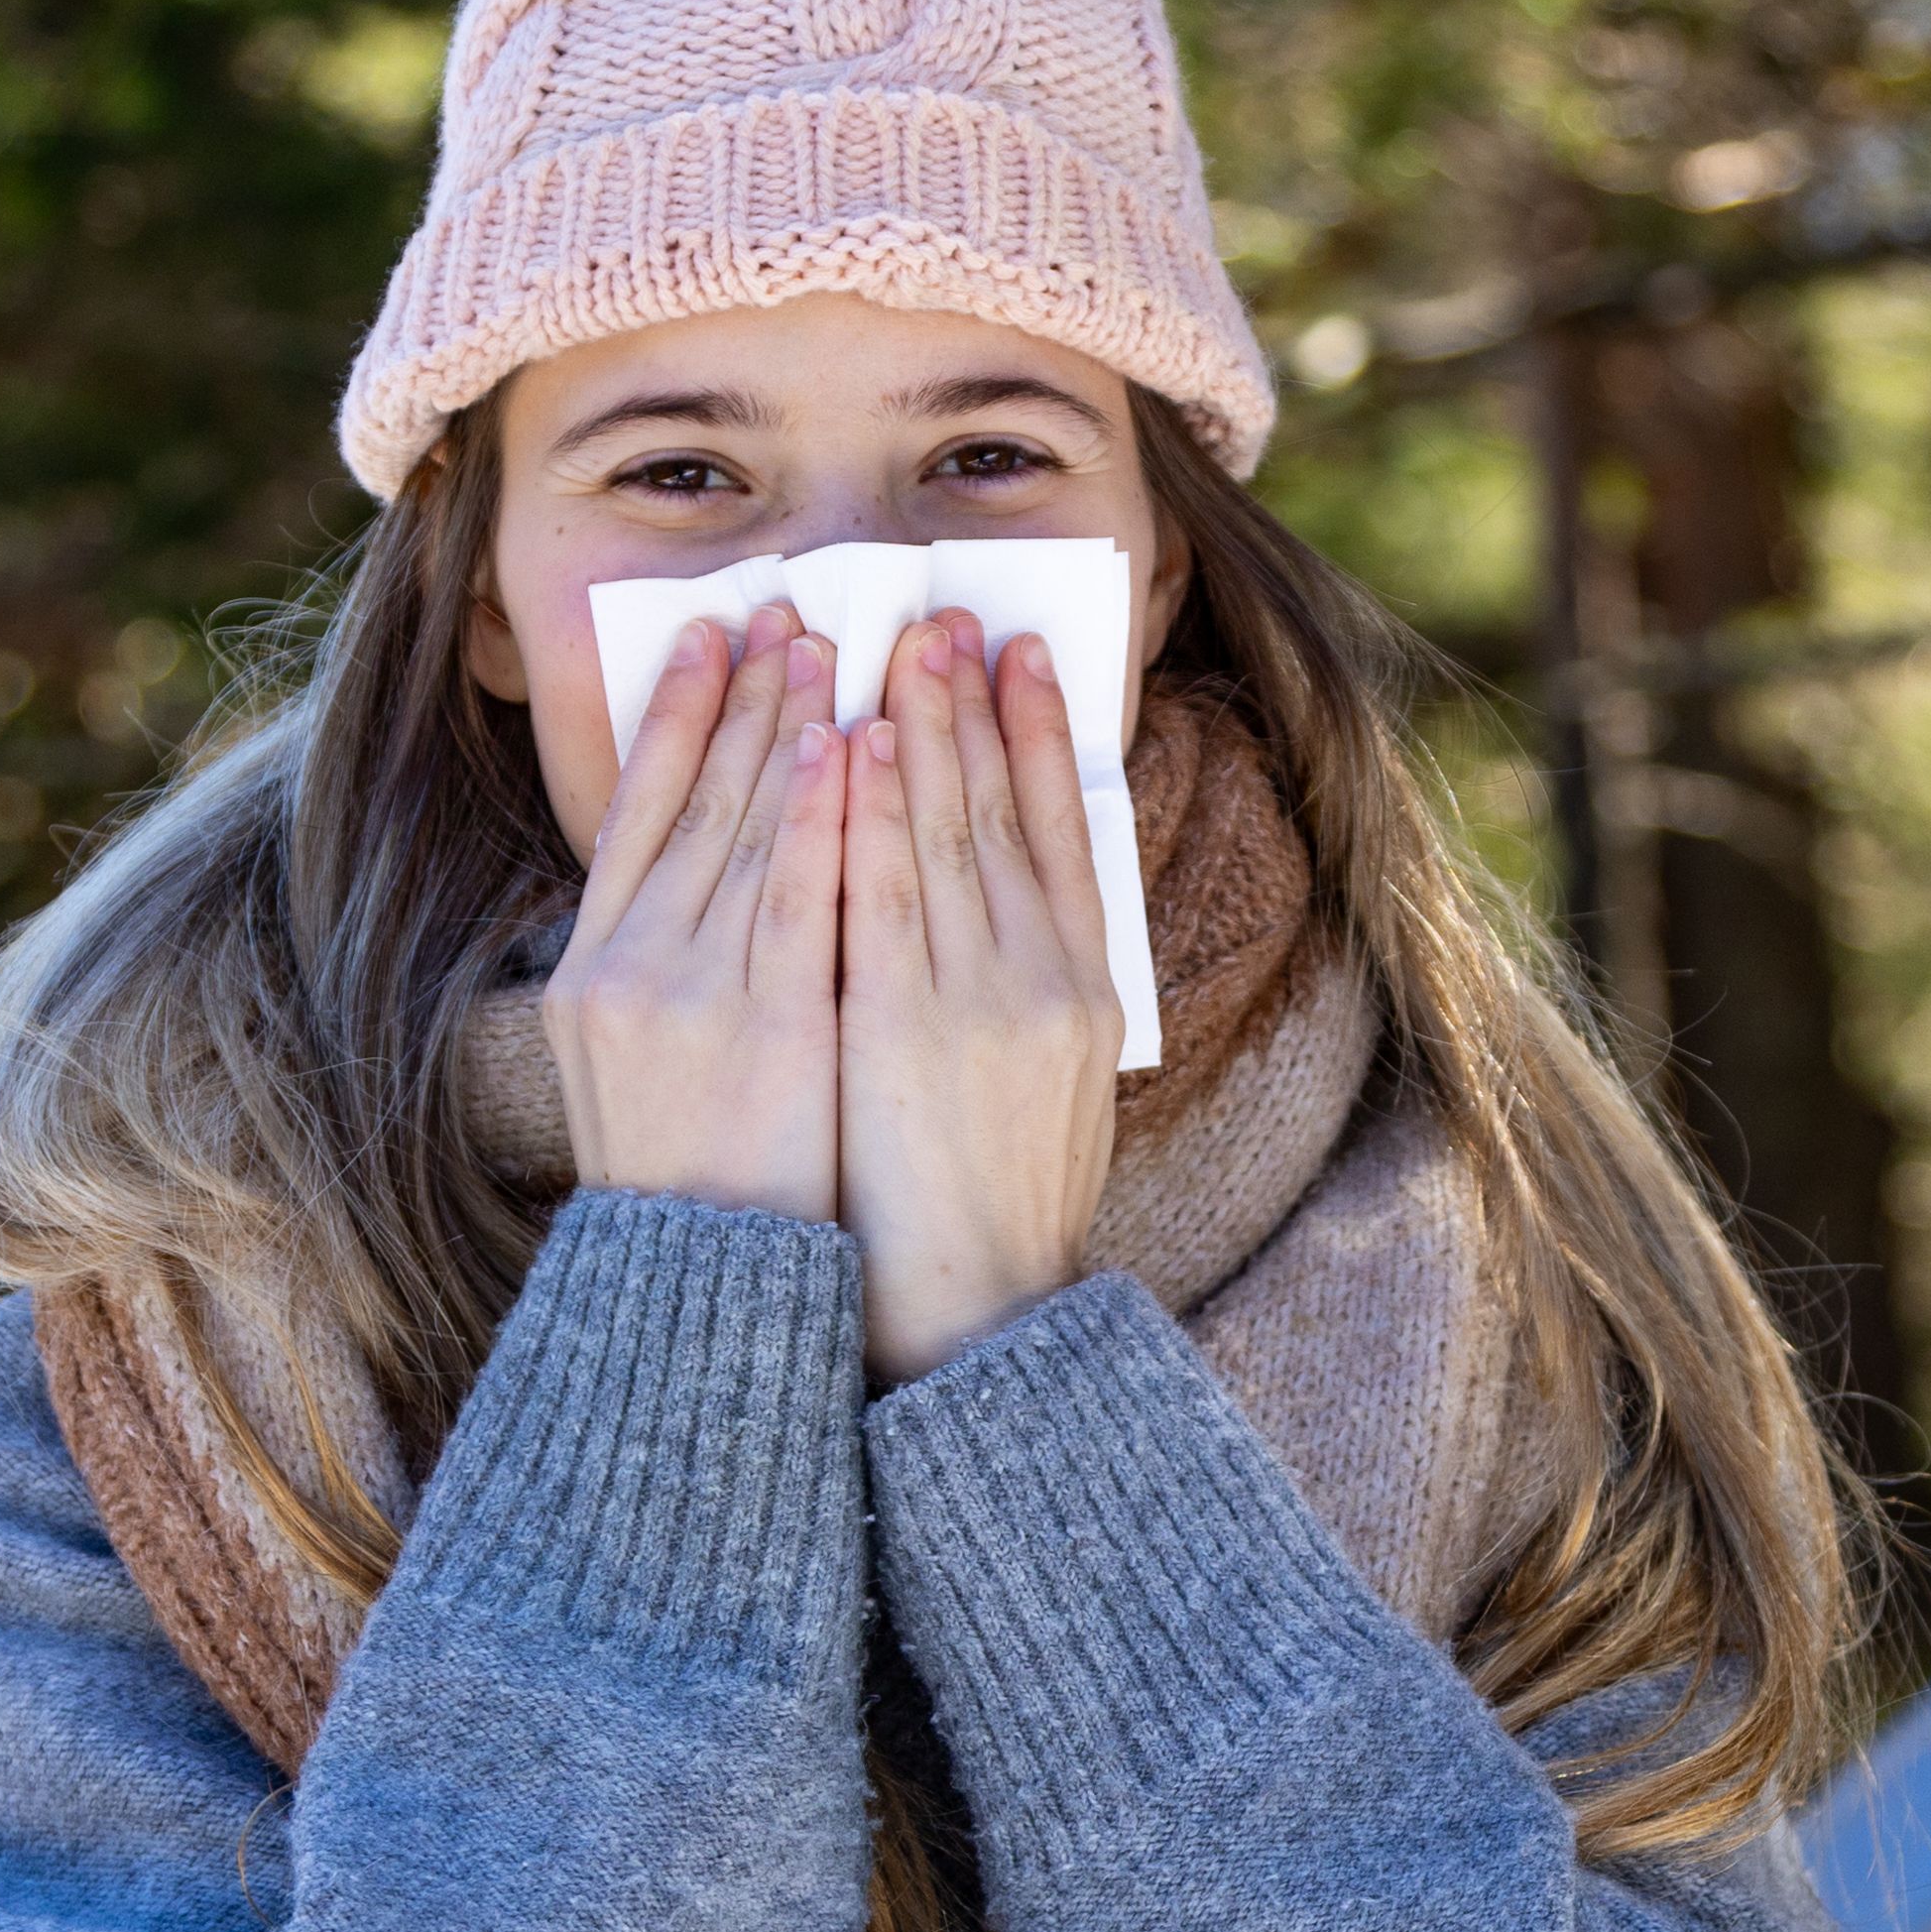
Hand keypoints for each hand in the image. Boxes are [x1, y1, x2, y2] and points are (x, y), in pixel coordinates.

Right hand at [542, 602, 846, 1222]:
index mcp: (590, 972)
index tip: (711, 642)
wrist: (699, 1290)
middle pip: (695, 803)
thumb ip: (653, 968)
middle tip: (788, 611)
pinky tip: (847, 748)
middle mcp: (630, 969)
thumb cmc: (686, 1185)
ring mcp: (696, 996)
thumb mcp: (627, 1066)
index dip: (677, 719)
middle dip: (747, 698)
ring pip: (751, 831)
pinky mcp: (771, 1029)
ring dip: (791, 729)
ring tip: (828, 648)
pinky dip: (823, 816)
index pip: (636, 814)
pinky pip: (802, 897)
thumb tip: (697, 876)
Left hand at [841, 611, 1121, 1385]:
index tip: (1024, 659)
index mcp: (1086, 990)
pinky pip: (880, 889)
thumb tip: (1013, 925)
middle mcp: (1044, 977)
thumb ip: (1032, 1000)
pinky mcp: (905, 1024)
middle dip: (972, 706)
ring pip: (945, 831)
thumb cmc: (999, 1214)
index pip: (1068, 833)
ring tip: (895, 649)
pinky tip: (843, 746)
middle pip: (1006, 811)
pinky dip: (864, 810)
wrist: (981, 1314)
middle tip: (946, 617)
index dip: (1044, 737)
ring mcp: (979, 996)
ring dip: (917, 731)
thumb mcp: (1051, 1092)